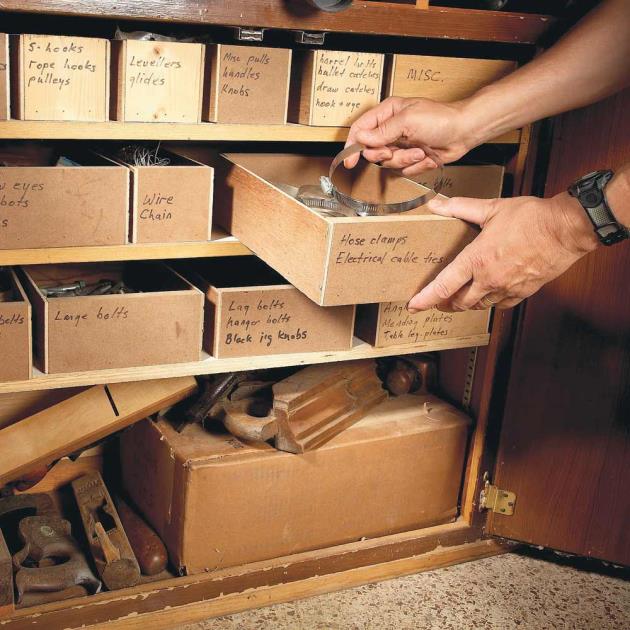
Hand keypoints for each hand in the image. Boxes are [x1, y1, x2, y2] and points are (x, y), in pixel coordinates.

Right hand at [344, 96, 475, 175]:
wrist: (464, 132)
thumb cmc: (441, 119)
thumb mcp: (408, 120)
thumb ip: (382, 131)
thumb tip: (362, 138)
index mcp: (387, 114)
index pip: (360, 129)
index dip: (352, 145)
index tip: (349, 160)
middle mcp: (391, 130)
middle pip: (372, 151)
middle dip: (384, 155)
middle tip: (392, 151)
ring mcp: (401, 145)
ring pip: (389, 163)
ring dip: (404, 160)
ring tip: (420, 151)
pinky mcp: (411, 158)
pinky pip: (403, 170)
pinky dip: (415, 166)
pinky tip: (426, 156)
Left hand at [407, 192, 599, 311]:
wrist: (567, 229)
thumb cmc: (531, 217)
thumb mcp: (491, 209)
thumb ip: (460, 208)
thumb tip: (436, 204)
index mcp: (477, 260)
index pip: (443, 286)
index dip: (425, 299)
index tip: (413, 306)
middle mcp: (489, 279)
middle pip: (459, 302)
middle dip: (444, 304)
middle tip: (436, 302)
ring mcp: (507, 288)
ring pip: (479, 305)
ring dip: (466, 304)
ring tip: (459, 299)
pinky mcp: (523, 292)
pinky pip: (501, 304)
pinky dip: (490, 301)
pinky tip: (488, 295)